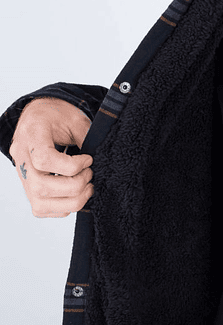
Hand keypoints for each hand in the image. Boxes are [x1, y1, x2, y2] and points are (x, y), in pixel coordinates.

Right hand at [9, 97, 94, 217]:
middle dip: (74, 186)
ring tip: (87, 187)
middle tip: (90, 175)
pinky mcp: (27, 188)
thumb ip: (87, 138)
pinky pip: (41, 208)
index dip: (72, 165)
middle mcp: (21, 157)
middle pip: (41, 186)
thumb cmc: (57, 116)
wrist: (39, 117)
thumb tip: (100, 161)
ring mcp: (22, 175)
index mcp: (31, 135)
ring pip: (40, 203)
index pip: (44, 160)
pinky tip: (75, 193)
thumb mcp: (75, 119)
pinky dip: (63, 207)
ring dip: (71, 201)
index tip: (88, 160)